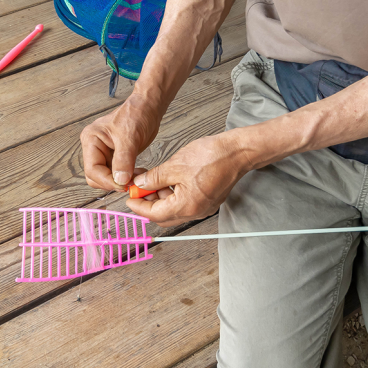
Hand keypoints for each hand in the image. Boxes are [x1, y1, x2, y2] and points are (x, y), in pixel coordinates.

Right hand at [81, 96, 162, 191]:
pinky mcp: (114, 156)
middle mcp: (93, 147)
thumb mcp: (130, 138)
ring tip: (135, 178)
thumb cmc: (137, 114)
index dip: (107, 181)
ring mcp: (103, 152)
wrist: (148, 107)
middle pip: (95, 176)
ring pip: (105, 177)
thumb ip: (123, 161)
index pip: (93, 169)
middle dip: (112, 183)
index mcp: (91, 140)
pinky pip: (116, 173)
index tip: (124, 186)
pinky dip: (125, 177)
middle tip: (130, 184)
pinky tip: (136, 174)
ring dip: (120, 182)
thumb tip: (119, 181)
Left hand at [127, 131, 250, 226]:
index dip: (138, 207)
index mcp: (186, 206)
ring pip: (174, 210)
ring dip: (160, 199)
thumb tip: (141, 184)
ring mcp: (203, 207)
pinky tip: (167, 181)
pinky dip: (173, 196)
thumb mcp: (175, 165)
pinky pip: (185, 204)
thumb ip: (154, 178)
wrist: (238, 152)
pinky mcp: (208, 200)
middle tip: (139, 189)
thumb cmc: (212, 157)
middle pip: (164, 216)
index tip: (129, 198)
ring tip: (152, 182)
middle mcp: (195, 212)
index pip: (154, 214)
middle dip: (148, 204)